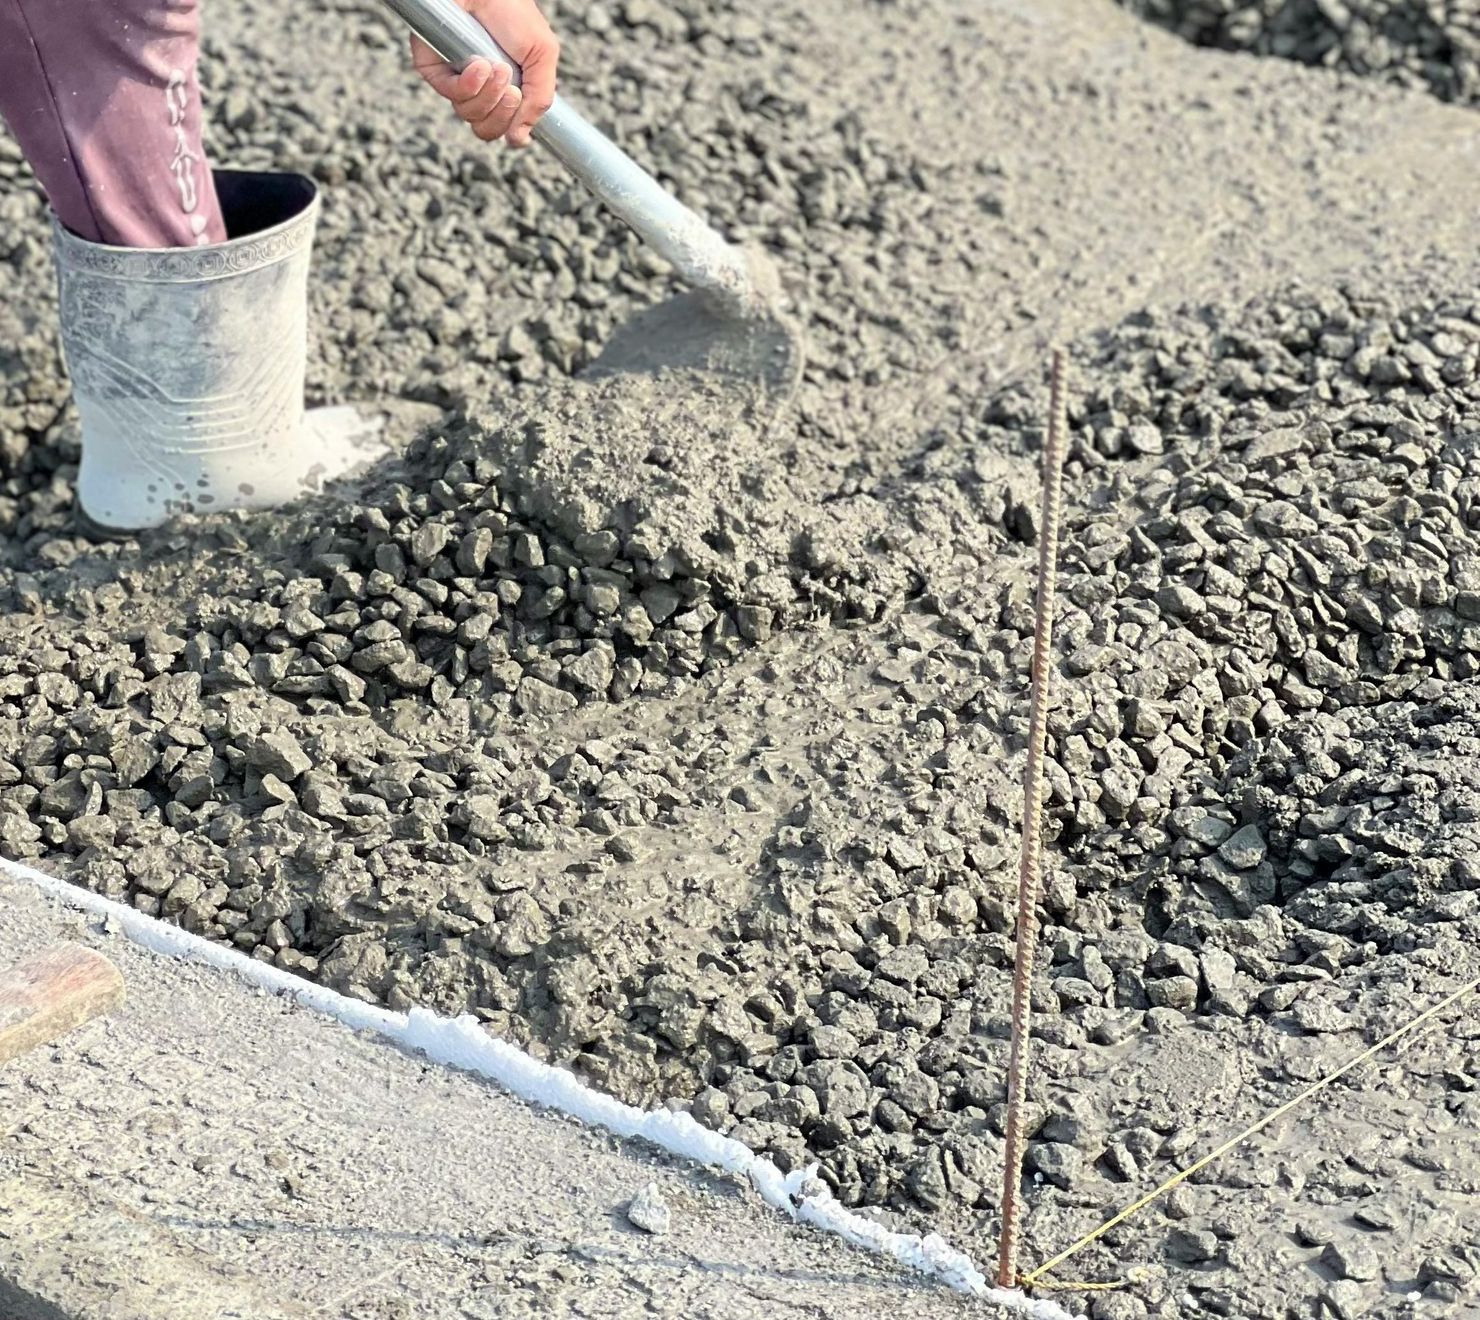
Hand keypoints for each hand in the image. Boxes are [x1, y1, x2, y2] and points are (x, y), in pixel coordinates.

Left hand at [412, 0, 559, 147]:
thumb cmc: (512, 10)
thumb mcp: (542, 55)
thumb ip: (539, 100)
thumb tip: (520, 139)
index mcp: (506, 88)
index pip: (505, 128)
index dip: (513, 127)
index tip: (521, 104)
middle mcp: (480, 88)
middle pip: (487, 130)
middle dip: (503, 113)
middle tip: (512, 89)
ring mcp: (457, 80)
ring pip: (470, 116)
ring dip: (489, 95)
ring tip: (496, 66)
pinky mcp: (435, 70)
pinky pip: (451, 95)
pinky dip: (468, 85)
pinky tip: (478, 64)